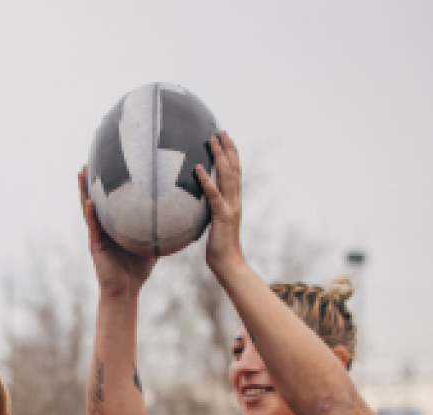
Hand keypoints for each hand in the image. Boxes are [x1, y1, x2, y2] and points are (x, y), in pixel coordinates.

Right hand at [79, 167, 155, 299]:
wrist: (126, 290)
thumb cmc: (138, 269)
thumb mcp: (152, 244)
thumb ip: (162, 229)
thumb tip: (182, 214)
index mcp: (115, 225)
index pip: (111, 200)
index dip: (109, 183)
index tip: (110, 162)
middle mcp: (104, 227)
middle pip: (96, 199)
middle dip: (91, 180)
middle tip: (91, 159)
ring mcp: (97, 235)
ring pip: (88, 208)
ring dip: (83, 190)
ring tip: (82, 171)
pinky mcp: (95, 245)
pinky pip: (93, 226)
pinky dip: (91, 213)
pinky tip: (90, 201)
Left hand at [196, 131, 244, 275]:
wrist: (229, 263)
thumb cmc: (219, 248)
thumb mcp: (214, 226)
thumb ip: (211, 213)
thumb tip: (201, 206)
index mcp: (233, 202)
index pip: (234, 173)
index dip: (231, 156)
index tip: (225, 140)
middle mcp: (235, 201)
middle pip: (233, 169)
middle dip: (228, 149)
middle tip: (221, 131)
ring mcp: (230, 207)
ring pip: (227, 176)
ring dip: (219, 157)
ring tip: (212, 140)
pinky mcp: (222, 216)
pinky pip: (213, 195)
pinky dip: (205, 180)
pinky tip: (197, 168)